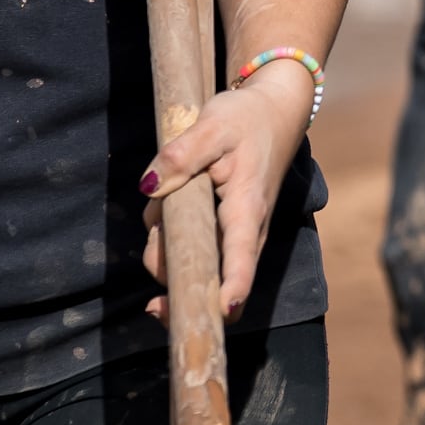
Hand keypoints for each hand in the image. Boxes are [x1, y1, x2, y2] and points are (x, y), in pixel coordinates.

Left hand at [137, 59, 313, 321]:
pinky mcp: (223, 232)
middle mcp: (246, 232)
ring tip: (165, 199)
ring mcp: (235, 236)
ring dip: (165, 245)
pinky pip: (193, 251)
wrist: (276, 112)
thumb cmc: (247, 119)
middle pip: (212, 278)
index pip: (241, 257)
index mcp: (246, 209)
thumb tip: (148, 188)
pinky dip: (169, 240)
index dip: (232, 289)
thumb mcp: (213, 126)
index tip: (221, 312)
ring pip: (194, 264)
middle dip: (173, 273)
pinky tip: (164, 213)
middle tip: (157, 230)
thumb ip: (180, 155)